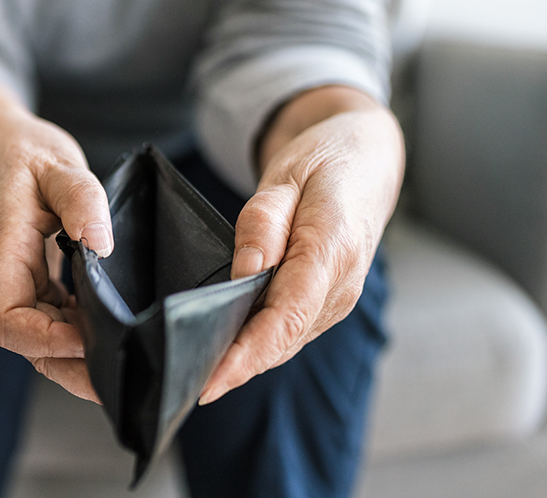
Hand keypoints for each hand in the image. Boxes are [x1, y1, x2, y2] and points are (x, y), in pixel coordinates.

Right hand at [0, 77, 108, 402]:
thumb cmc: (21, 158)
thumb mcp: (54, 164)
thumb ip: (79, 196)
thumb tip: (100, 241)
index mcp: (1, 257)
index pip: (5, 321)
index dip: (43, 340)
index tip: (87, 336)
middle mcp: (6, 282)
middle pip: (29, 346)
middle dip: (72, 366)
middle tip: (125, 371)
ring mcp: (22, 289)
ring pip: (45, 342)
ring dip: (82, 357)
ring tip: (129, 358)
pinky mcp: (39, 289)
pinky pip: (58, 324)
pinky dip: (85, 335)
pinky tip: (117, 330)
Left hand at [198, 86, 404, 404]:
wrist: (364, 162)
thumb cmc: (324, 163)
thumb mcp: (286, 176)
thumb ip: (263, 224)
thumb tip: (245, 273)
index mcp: (334, 249)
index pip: (287, 315)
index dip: (247, 354)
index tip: (211, 379)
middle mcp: (341, 285)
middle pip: (281, 339)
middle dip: (234, 367)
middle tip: (182, 384)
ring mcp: (336, 299)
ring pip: (283, 342)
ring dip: (242, 362)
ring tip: (193, 376)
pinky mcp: (325, 304)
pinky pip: (287, 332)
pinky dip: (255, 346)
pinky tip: (222, 354)